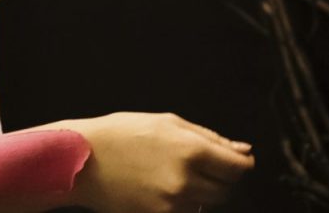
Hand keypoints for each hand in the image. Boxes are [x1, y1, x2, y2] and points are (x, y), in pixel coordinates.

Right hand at [38, 111, 254, 211]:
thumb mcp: (169, 123)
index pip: (237, 168)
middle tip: (204, 166)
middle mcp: (185, 180)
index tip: (238, 162)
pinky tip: (167, 189)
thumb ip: (211, 138)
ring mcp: (172, 204)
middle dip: (222, 178)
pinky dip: (185, 204)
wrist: (84, 160)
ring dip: (204, 192)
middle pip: (225, 189)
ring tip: (179, 175)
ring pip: (207, 204)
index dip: (241, 164)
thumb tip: (243, 151)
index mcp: (191, 150)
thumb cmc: (124, 133)